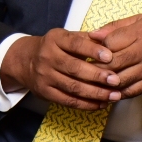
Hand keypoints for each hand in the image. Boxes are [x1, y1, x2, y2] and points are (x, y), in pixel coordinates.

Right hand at [0, 29, 121, 110]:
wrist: (25, 61)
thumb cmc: (56, 47)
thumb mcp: (67, 36)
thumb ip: (88, 39)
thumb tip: (111, 41)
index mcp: (55, 39)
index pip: (75, 44)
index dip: (92, 50)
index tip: (110, 56)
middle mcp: (47, 57)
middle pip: (74, 68)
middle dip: (97, 76)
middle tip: (116, 80)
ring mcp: (44, 76)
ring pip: (72, 87)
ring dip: (95, 93)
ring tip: (114, 95)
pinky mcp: (44, 92)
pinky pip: (67, 100)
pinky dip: (86, 104)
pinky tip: (101, 104)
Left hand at [86, 14, 141, 97]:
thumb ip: (117, 26)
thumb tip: (93, 34)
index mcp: (141, 32)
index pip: (109, 43)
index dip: (95, 48)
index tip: (88, 51)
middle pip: (111, 63)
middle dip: (95, 67)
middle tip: (84, 69)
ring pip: (119, 80)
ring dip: (103, 83)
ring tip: (92, 82)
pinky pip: (131, 91)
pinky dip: (117, 93)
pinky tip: (108, 92)